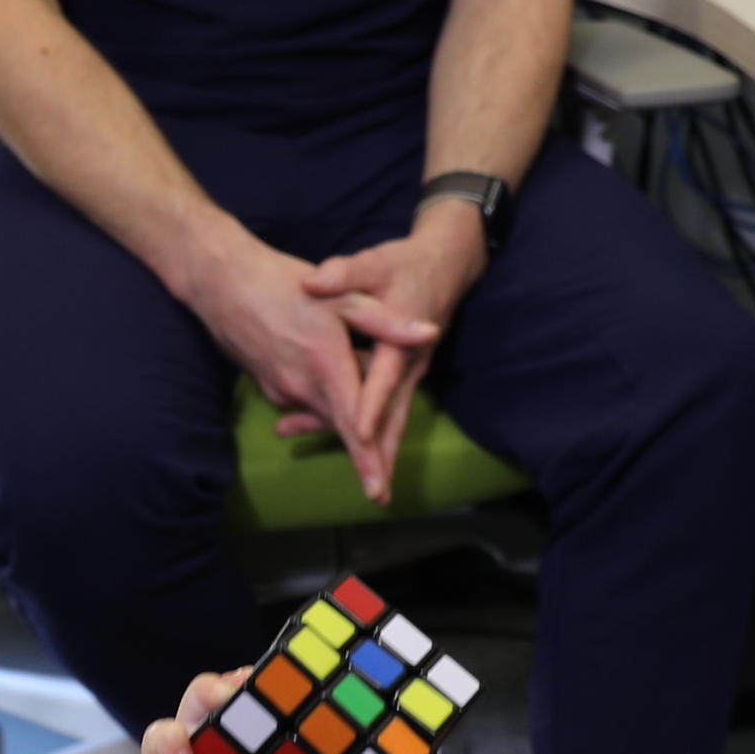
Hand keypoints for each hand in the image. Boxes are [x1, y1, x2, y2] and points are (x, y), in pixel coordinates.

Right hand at [138, 665, 376, 753]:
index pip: (290, 722)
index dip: (300, 700)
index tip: (315, 691)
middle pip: (247, 698)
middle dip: (257, 678)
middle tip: (269, 680)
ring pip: (202, 701)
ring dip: (213, 689)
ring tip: (225, 697)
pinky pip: (160, 737)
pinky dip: (169, 738)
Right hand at [178, 232, 399, 500]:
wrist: (220, 283)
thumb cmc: (282, 283)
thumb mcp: (341, 297)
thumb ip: (386, 322)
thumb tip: (430, 334)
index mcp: (324, 362)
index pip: (352, 422)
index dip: (368, 459)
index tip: (378, 492)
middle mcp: (300, 385)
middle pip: (340, 428)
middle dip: (363, 456)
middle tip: (383, 489)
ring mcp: (281, 390)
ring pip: (324, 414)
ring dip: (344, 422)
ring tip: (365, 438)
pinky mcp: (269, 388)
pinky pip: (306, 402)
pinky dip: (324, 401)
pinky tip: (329, 381)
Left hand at [294, 211, 486, 499]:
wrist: (444, 264)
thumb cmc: (405, 264)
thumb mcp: (374, 262)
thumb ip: (343, 274)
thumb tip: (310, 283)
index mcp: (401, 339)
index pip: (383, 378)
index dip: (371, 406)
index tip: (360, 434)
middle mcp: (410, 363)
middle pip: (395, 415)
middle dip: (384, 453)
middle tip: (376, 490)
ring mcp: (410, 372)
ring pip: (392, 418)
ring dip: (376, 449)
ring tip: (366, 481)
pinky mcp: (403, 374)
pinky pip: (387, 408)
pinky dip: (368, 428)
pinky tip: (341, 440)